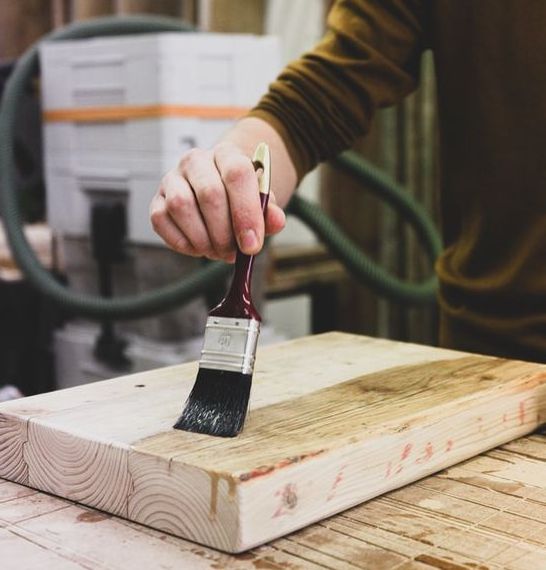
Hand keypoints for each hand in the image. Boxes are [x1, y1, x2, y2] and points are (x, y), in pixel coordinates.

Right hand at [150, 142, 285, 262]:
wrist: (217, 193)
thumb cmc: (239, 199)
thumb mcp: (260, 204)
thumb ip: (269, 212)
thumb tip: (276, 221)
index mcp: (227, 154)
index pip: (237, 173)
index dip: (245, 212)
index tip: (252, 245)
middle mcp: (196, 161)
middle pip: (209, 194)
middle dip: (224, 233)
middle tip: (233, 252)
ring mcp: (172, 179)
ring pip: (182, 206)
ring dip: (202, 238)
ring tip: (217, 250)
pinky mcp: (156, 200)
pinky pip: (161, 221)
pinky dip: (183, 242)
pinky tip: (198, 247)